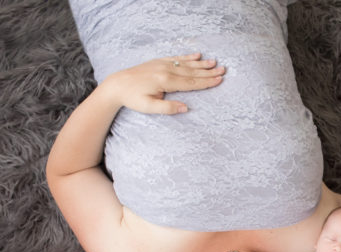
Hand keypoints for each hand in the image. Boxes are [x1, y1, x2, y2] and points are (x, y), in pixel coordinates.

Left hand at [101, 53, 225, 113]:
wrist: (117, 85)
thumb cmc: (132, 99)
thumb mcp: (149, 108)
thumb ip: (167, 108)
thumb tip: (186, 108)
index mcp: (165, 81)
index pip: (191, 82)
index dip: (206, 82)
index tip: (219, 80)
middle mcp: (166, 70)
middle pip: (192, 72)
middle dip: (209, 72)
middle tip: (223, 70)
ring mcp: (162, 64)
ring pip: (186, 64)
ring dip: (202, 64)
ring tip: (215, 62)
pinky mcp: (158, 62)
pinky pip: (176, 58)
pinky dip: (188, 57)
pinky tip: (197, 55)